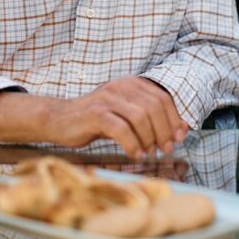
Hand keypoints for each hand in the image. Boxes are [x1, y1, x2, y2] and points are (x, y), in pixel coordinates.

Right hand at [49, 76, 189, 158]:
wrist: (59, 119)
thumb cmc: (96, 120)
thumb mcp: (126, 115)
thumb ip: (149, 119)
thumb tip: (179, 130)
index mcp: (133, 84)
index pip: (164, 98)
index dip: (174, 119)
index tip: (179, 137)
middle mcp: (122, 87)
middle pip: (155, 107)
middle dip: (164, 131)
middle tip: (165, 149)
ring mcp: (108, 98)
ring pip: (141, 117)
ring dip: (149, 138)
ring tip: (149, 153)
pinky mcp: (96, 113)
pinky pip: (121, 128)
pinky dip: (132, 143)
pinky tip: (134, 154)